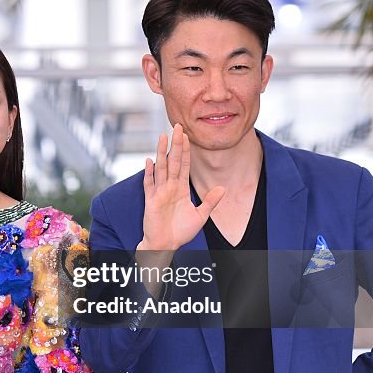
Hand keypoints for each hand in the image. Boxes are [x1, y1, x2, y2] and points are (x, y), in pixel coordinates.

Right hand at [139, 124, 223, 251]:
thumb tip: (223, 188)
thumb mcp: (200, 216)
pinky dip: (149, 173)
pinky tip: (149, 161)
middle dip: (176, 144)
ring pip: (161, 168)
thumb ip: (210, 201)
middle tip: (177, 127)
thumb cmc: (180, 232)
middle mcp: (169, 187)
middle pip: (173, 161)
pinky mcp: (151, 201)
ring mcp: (159, 193)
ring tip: (163, 137)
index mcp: (180, 189)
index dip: (186, 150)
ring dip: (162, 152)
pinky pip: (150, 184)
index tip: (187, 135)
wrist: (165, 245)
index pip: (184, 165)